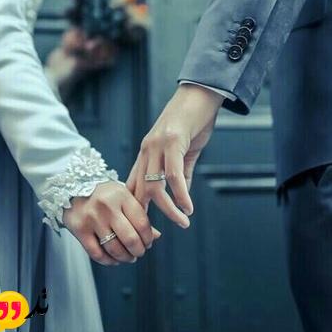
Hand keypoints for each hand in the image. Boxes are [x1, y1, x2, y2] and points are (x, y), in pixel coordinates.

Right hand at [62, 181, 160, 265]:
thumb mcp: (123, 197)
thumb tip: (156, 237)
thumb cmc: (104, 195)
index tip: (148, 243)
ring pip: (114, 249)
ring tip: (128, 257)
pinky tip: (114, 259)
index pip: (142, 223)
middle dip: (138, 251)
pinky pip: (97, 254)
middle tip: (139, 253)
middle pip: (130, 239)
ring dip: (125, 258)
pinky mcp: (80, 230)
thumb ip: (139, 215)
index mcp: (122, 195)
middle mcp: (107, 206)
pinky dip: (109, 261)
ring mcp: (92, 218)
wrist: (72, 188)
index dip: (148, 238)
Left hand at [127, 84, 223, 226]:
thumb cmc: (191, 122)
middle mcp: (146, 151)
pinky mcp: (172, 142)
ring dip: (168, 209)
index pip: (132, 187)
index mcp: (145, 154)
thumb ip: (181, 175)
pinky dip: (180, 194)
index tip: (142, 230)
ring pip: (155, 186)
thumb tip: (182, 198)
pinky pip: (173, 175)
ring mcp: (157, 146)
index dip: (135, 210)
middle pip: (139, 191)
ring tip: (182, 222)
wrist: (198, 95)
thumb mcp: (184, 152)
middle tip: (154, 237)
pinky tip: (188, 207)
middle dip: (144, 217)